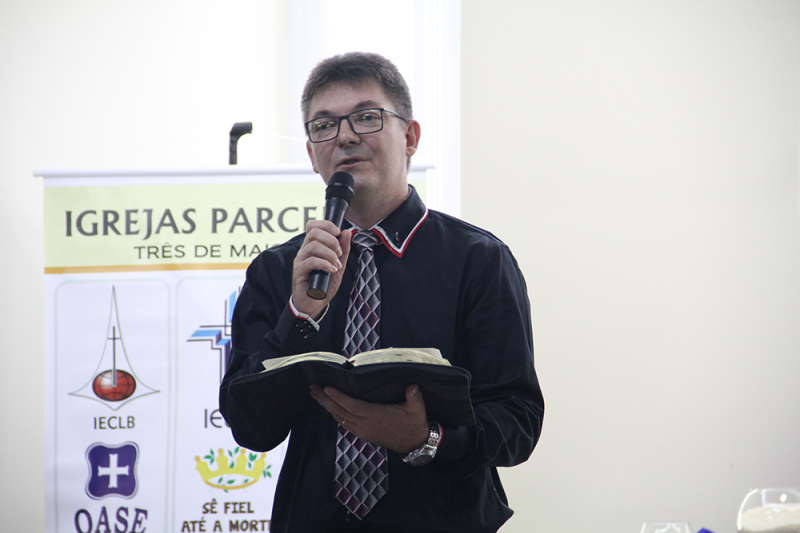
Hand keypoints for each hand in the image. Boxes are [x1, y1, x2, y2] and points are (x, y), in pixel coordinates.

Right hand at [292, 220, 351, 319]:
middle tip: (339, 253)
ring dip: (330, 254)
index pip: (313, 226)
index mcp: (312, 246)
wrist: (315, 303)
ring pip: (313, 246)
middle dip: (331, 240)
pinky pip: (311, 261)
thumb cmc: (324, 283)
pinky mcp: (298, 271)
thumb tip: (347, 231)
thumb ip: (344, 250)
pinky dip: (325, 264)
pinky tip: (332, 270)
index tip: (338, 232)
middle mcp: (304, 251)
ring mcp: (300, 260)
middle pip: (314, 232)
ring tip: (336, 265)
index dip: (326, 225)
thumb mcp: (339, 265)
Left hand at [310, 384, 429, 454]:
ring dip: (327, 406)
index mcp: (376, 416)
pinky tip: (330, 408)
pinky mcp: (364, 434)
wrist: (415, 443)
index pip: (353, 406)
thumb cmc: (415, 423)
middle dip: (325, 400)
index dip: (339, 397)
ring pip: (340, 418)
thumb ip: (414, 396)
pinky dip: (335, 414)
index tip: (327, 388)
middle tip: (312, 388)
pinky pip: (345, 424)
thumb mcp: (417, 408)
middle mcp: (366, 424)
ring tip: (316, 395)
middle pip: (341, 412)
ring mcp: (363, 431)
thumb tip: (412, 386)